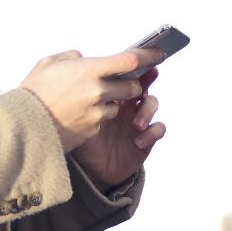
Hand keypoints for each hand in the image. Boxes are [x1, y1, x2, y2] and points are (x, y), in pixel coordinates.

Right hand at [21, 48, 165, 152]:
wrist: (20, 127)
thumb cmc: (32, 92)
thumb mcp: (49, 64)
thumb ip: (72, 58)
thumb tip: (84, 58)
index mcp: (89, 71)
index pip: (130, 60)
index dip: (149, 55)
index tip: (159, 52)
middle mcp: (97, 92)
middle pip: (132, 86)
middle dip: (130, 84)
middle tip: (120, 81)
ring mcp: (96, 114)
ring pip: (117, 106)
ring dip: (110, 102)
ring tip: (86, 99)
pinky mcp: (92, 131)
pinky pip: (102, 121)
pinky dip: (96, 116)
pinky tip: (77, 114)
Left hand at [73, 65, 164, 186]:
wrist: (87, 170)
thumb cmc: (80, 139)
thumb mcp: (75, 116)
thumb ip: (75, 95)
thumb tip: (73, 69)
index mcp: (110, 94)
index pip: (124, 75)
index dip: (135, 66)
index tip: (139, 60)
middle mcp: (126, 104)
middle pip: (142, 85)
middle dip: (145, 84)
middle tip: (139, 89)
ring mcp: (137, 120)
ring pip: (152, 104)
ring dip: (147, 111)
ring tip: (135, 124)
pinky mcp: (146, 139)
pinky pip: (158, 129)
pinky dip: (152, 132)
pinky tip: (138, 141)